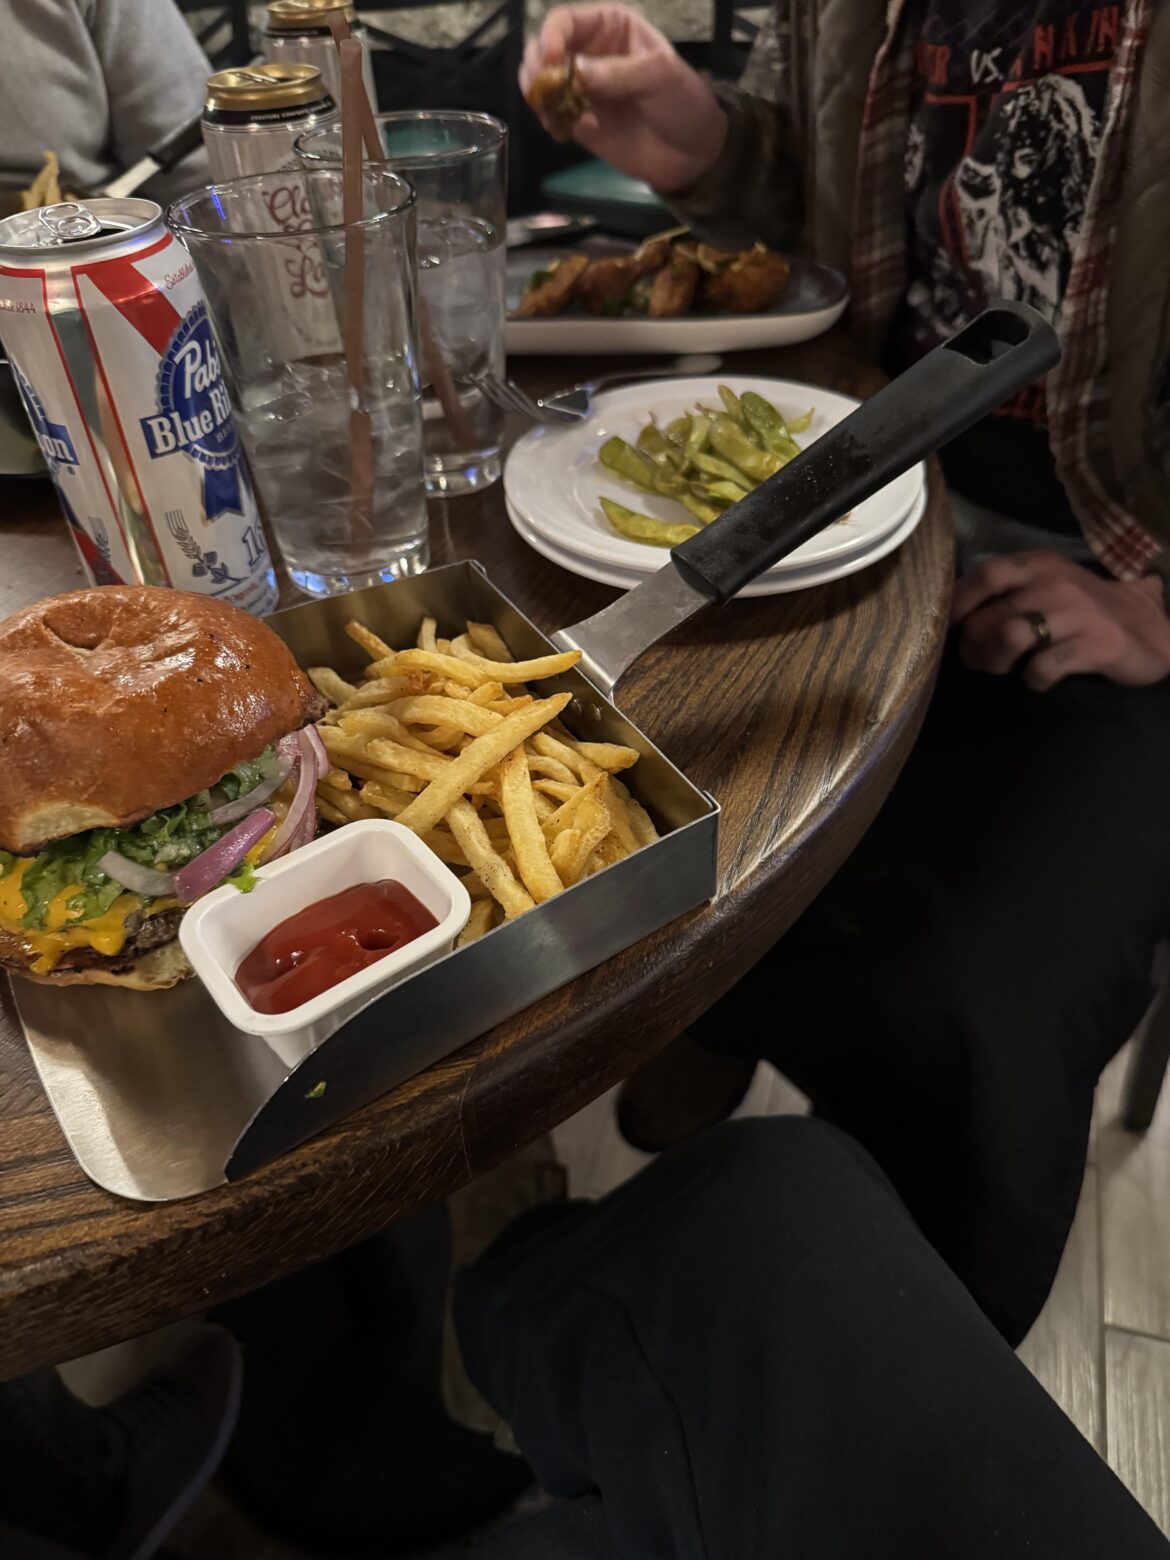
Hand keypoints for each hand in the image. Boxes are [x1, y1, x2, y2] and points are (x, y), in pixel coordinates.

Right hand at [520, 4, 727, 191]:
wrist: (694, 154)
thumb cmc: (684, 102)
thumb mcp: (660, 76)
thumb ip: (618, 72)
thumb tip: (576, 71)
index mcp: (610, 28)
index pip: (564, 21)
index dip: (551, 37)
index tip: (551, 62)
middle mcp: (589, 53)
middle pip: (543, 49)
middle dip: (536, 66)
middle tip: (542, 89)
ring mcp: (582, 90)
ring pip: (541, 83)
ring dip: (538, 96)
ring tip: (553, 112)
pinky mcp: (580, 123)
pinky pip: (552, 117)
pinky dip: (551, 122)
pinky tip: (570, 130)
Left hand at [951, 552, 1169, 689]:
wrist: (1149, 628)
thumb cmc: (1084, 611)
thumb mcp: (1046, 588)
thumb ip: (1005, 595)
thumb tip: (953, 619)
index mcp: (1038, 566)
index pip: (985, 574)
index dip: (958, 604)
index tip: (950, 629)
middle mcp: (1056, 583)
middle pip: (989, 617)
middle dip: (973, 647)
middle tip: (979, 661)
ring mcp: (1078, 613)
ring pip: (1009, 638)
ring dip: (995, 662)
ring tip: (1004, 669)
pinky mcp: (1096, 644)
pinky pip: (1042, 667)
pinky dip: (1033, 680)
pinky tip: (1040, 678)